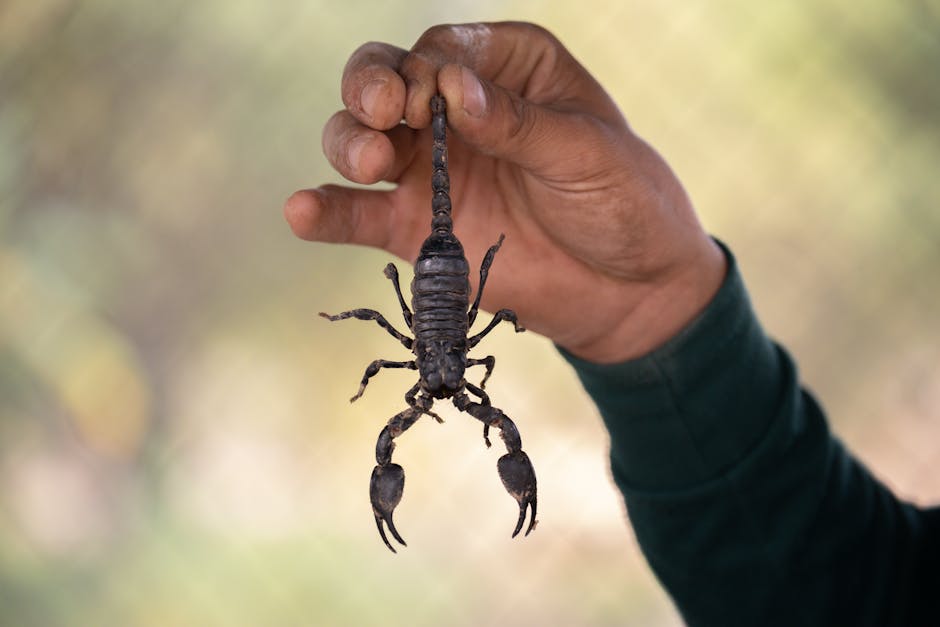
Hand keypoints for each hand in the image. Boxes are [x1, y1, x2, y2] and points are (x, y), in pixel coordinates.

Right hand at [285, 22, 724, 362]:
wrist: (631, 290)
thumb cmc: (624, 203)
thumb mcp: (587, 153)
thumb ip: (518, 124)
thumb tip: (453, 91)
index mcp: (508, 70)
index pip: (442, 49)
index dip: (424, 68)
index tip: (433, 100)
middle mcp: (458, 112)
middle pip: (385, 81)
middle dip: (372, 89)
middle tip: (385, 114)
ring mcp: (432, 170)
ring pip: (361, 139)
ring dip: (349, 142)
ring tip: (369, 163)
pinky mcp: (417, 228)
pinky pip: (359, 215)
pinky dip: (327, 212)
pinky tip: (302, 211)